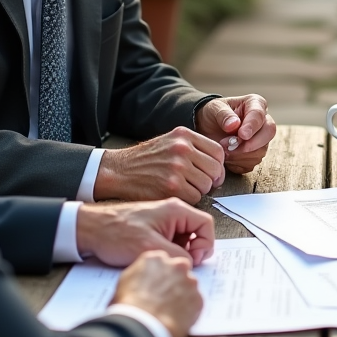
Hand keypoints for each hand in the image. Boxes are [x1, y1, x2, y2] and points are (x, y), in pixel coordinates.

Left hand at [77, 198, 215, 266]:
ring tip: (163, 261)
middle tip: (178, 264)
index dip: (205, 245)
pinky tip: (154, 258)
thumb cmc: (114, 233)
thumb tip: (191, 264)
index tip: (194, 260)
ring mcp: (162, 220)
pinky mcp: (153, 228)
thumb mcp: (150, 248)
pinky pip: (171, 240)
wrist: (88, 230)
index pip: (206, 224)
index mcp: (175, 210)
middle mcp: (171, 212)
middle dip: (192, 250)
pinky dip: (167, 251)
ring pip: (184, 238)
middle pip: (197, 232)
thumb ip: (177, 256)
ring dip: (178, 252)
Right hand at [94, 127, 225, 202]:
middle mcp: (182, 149)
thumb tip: (217, 163)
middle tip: (200, 185)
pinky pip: (195, 198)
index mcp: (184, 136)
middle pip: (215, 170)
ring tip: (184, 188)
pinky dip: (189, 200)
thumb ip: (193, 148)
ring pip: (206, 185)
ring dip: (199, 191)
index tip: (212, 173)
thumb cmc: (144, 160)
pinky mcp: (171, 187)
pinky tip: (177, 195)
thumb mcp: (169, 142)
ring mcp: (177, 167)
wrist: (118, 171)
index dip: (218, 166)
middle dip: (211, 180)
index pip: (218, 151)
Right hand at [112, 251, 202, 336]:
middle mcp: (177, 265)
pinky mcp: (198, 299)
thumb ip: (141, 271)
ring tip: (169, 311)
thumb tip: (146, 276)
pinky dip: (188, 311)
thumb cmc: (128, 305)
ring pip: (189, 287)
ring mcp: (190, 281)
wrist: (140, 324)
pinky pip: (195, 303)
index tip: (157, 286)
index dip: (160, 276)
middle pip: (180, 271)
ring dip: (182, 296)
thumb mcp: (126, 279)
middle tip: (164, 298)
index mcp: (157, 258)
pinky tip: (175, 319)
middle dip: (174, 282)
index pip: (164, 262)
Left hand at [197, 94, 275, 174]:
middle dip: (250, 143)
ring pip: (260, 151)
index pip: (259, 115)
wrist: (207, 128)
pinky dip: (237, 163)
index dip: (252, 126)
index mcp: (255, 104)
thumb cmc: (213, 114)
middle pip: (268, 133)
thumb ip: (223, 115)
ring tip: (224, 149)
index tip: (242, 135)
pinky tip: (227, 156)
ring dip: (240, 154)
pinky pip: (251, 163)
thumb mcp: (214, 109)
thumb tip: (234, 124)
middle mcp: (263, 121)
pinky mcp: (255, 154)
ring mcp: (261, 139)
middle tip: (230, 146)